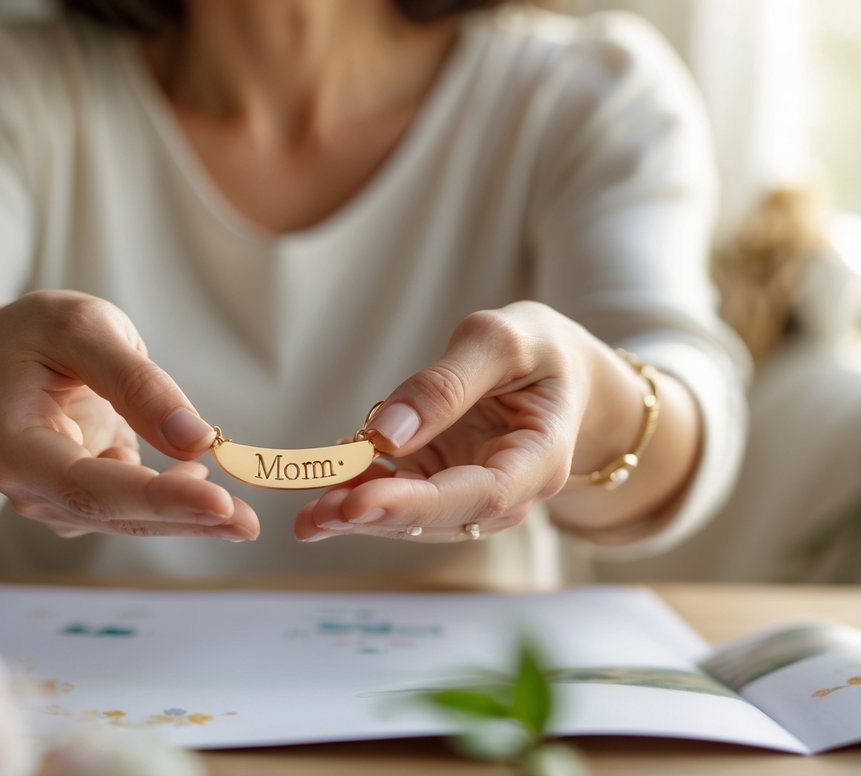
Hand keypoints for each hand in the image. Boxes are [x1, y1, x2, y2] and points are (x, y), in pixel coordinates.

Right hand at [0, 291, 258, 540]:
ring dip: (187, 517)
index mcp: (14, 447)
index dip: (155, 498)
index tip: (218, 501)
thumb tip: (195, 438)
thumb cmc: (38, 333)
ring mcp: (52, 500)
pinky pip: (133, 508)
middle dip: (183, 518)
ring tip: (243, 515)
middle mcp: (28, 487)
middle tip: (249, 525)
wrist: (5, 353)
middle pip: (112, 514)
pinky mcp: (81, 500)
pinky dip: (172, 499)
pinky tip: (199, 476)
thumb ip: (137, 382)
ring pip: (128, 519)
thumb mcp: (84, 329)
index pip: (89, 486)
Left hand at [294, 301, 636, 542]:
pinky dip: (361, 493)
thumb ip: (446, 384)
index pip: (480, 494)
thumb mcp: (499, 342)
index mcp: (540, 459)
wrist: (554, 367)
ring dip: (360, 516)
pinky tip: (322, 487)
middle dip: (376, 517)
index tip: (360, 502)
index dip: (418, 504)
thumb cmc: (537, 349)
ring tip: (307, 514)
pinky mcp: (443, 482)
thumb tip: (388, 432)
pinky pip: (401, 495)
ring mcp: (473, 492)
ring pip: (416, 518)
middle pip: (441, 518)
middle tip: (316, 515)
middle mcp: (509, 491)